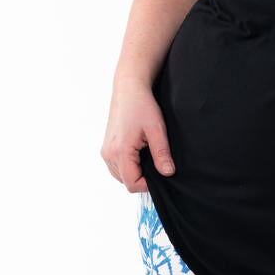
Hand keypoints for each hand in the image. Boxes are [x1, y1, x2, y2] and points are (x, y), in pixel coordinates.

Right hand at [101, 77, 174, 193]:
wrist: (129, 90)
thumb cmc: (142, 105)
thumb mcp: (157, 129)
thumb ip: (162, 153)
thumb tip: (168, 173)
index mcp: (120, 151)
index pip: (132, 184)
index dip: (148, 184)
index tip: (160, 172)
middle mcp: (108, 154)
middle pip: (126, 182)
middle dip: (143, 177)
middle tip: (156, 160)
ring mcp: (105, 151)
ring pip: (121, 176)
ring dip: (135, 172)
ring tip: (147, 154)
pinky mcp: (106, 148)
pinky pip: (117, 167)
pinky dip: (128, 166)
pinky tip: (138, 153)